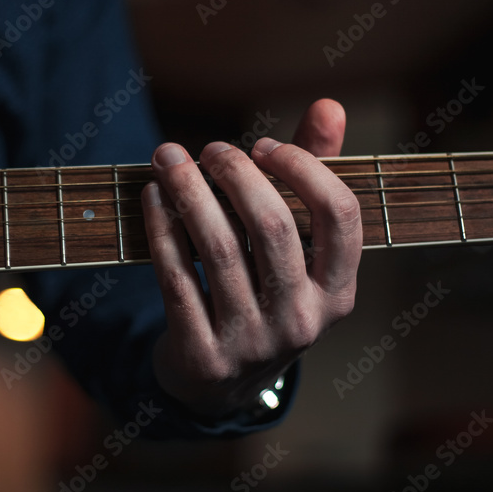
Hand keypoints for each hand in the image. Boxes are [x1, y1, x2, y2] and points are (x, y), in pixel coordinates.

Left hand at [140, 99, 361, 416]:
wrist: (220, 385)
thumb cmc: (262, 295)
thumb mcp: (296, 252)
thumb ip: (313, 178)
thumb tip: (329, 106)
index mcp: (338, 293)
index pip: (341, 216)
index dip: (303, 168)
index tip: (264, 146)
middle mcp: (302, 321)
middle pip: (273, 226)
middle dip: (235, 173)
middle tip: (208, 149)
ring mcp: (253, 343)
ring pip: (219, 248)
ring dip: (188, 191)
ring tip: (168, 158)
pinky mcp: (203, 354)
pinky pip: (177, 277)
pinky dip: (161, 229)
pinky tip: (152, 197)